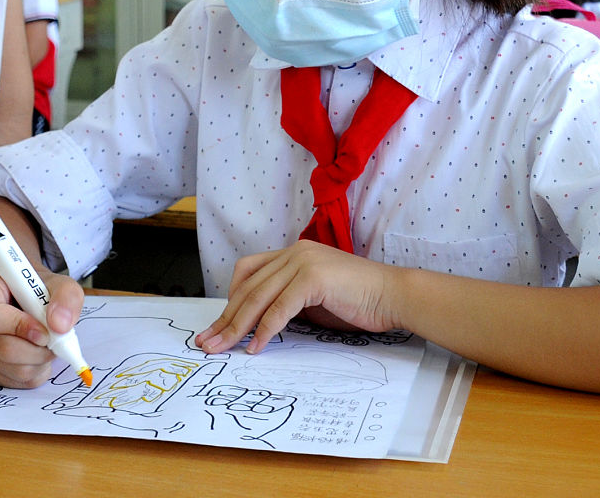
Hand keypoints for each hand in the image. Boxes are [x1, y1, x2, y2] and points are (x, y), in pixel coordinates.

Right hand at [0, 266, 83, 387]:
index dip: (19, 327)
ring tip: (47, 344)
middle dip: (38, 350)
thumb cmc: (38, 288)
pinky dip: (34, 373)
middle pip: (3, 349)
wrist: (25, 296)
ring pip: (11, 369)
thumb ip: (65, 297)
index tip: (44, 330)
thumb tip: (60, 326)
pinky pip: (12, 381)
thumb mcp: (59, 283)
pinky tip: (37, 354)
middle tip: (55, 340)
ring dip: (39, 362)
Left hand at [194, 240, 402, 354]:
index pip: (248, 273)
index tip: (217, 327)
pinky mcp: (313, 277)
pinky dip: (264, 330)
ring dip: (236, 326)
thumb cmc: (358, 301)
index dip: (229, 300)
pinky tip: (255, 347)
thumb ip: (287, 302)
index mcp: (292, 254)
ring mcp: (302, 262)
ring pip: (258, 296)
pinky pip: (280, 308)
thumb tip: (258, 323)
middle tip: (207, 342)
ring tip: (222, 348)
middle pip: (247, 286)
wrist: (393, 296)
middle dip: (225, 318)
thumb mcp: (314, 300)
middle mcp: (293, 252)